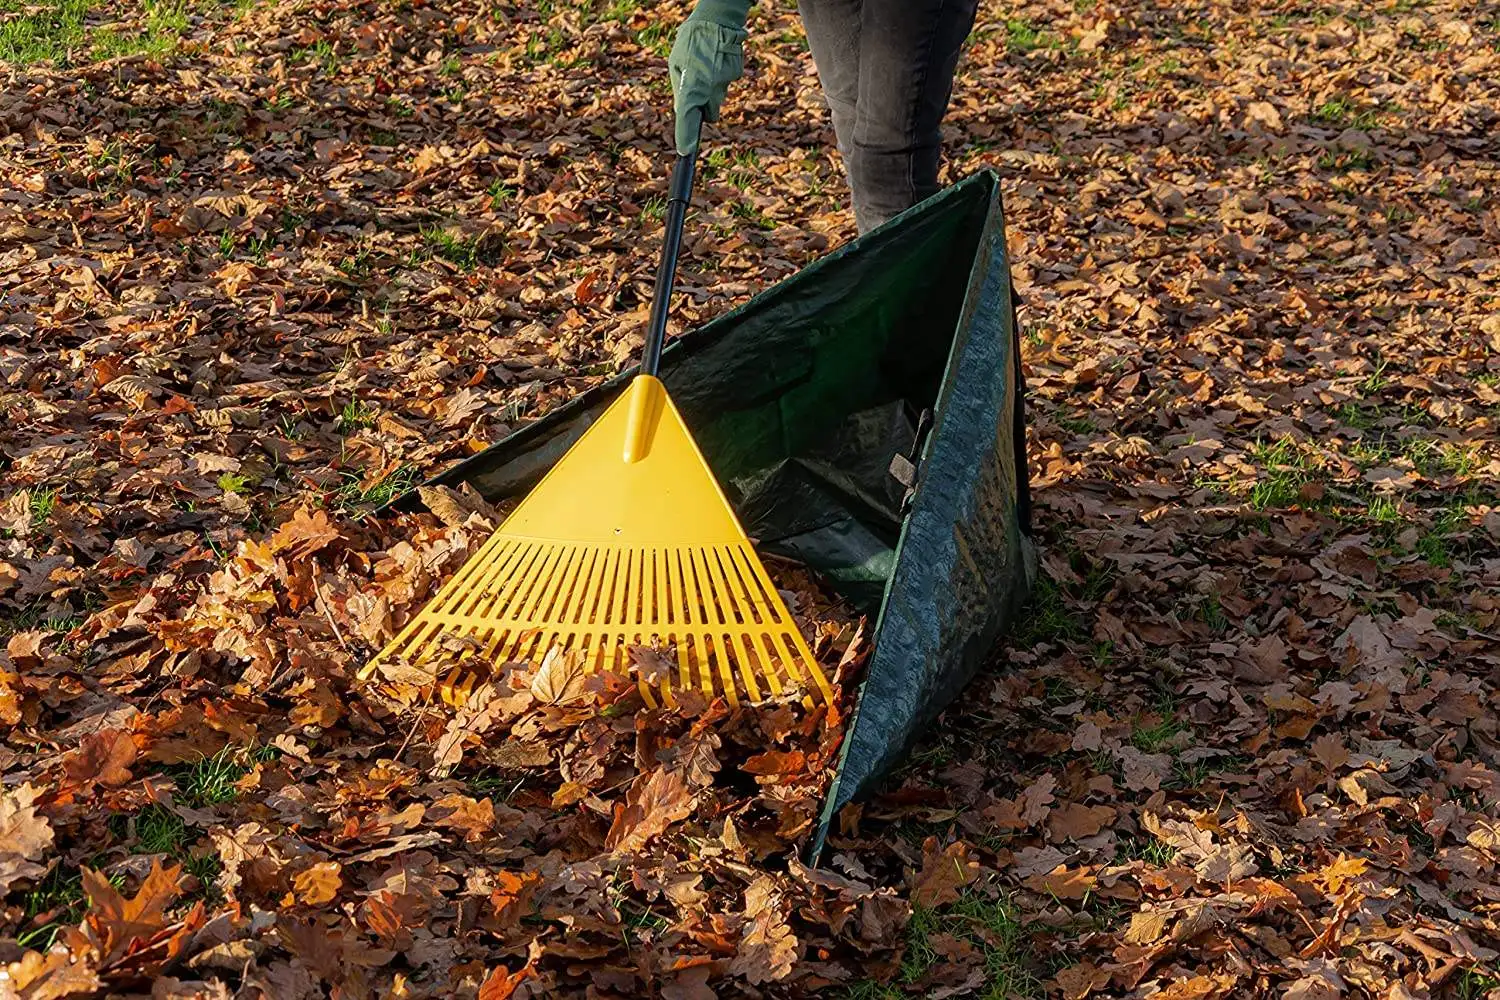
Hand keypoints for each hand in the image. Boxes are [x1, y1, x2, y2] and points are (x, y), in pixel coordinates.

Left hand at [668, 0, 751, 154]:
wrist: (718, 18)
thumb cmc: (691, 40)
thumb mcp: (675, 64)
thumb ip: (679, 91)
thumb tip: (682, 111)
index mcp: (692, 88)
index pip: (688, 121)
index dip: (686, 138)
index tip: (685, 151)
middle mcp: (711, 90)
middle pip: (709, 114)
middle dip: (703, 108)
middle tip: (696, 87)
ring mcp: (726, 83)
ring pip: (717, 98)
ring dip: (711, 89)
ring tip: (705, 65)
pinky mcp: (736, 75)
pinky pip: (725, 83)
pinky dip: (720, 77)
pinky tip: (715, 61)